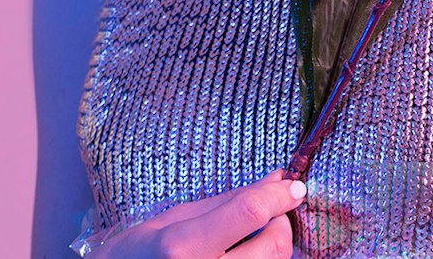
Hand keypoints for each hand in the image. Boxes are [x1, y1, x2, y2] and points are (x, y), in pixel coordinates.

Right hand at [96, 170, 305, 257]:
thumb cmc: (138, 253)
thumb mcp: (176, 218)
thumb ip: (230, 201)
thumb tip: (275, 180)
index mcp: (182, 247)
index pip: (248, 212)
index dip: (278, 195)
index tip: (293, 185)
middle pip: (273, 246)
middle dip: (280, 223)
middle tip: (270, 212)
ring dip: (274, 246)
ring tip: (255, 237)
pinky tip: (248, 254)